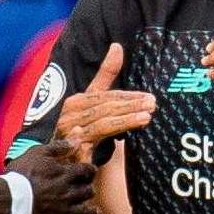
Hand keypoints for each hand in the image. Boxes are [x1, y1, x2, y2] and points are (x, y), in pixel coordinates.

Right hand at [13, 139, 98, 213]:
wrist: (12, 198)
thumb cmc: (23, 173)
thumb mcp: (39, 153)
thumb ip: (59, 146)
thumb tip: (77, 140)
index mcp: (66, 175)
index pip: (85, 170)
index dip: (90, 169)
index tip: (91, 169)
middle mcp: (69, 194)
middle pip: (87, 191)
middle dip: (90, 189)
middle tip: (89, 189)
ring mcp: (63, 211)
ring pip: (84, 212)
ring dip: (92, 212)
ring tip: (97, 213)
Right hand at [53, 44, 154, 160]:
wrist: (61, 166)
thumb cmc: (80, 131)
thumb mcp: (93, 103)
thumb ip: (106, 76)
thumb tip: (117, 46)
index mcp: (76, 102)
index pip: (106, 96)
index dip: (128, 96)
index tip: (149, 97)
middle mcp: (70, 114)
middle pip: (105, 107)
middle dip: (130, 105)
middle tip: (152, 104)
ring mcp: (70, 132)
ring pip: (102, 122)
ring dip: (126, 119)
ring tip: (146, 117)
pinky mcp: (72, 150)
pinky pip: (93, 140)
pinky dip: (105, 136)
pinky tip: (123, 138)